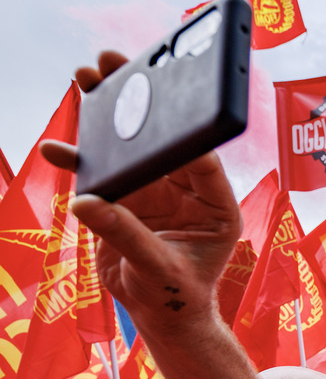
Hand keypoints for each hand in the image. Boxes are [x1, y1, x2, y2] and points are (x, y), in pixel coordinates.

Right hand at [39, 52, 241, 330]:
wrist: (159, 314)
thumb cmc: (177, 296)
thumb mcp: (159, 270)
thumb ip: (127, 235)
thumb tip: (89, 203)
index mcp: (215, 204)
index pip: (201, 159)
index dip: (178, 129)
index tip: (158, 101)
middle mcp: (186, 190)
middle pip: (161, 139)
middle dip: (137, 102)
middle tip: (113, 63)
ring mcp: (155, 191)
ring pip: (130, 146)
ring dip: (106, 115)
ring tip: (84, 77)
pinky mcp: (125, 199)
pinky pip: (103, 170)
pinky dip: (81, 158)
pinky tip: (57, 148)